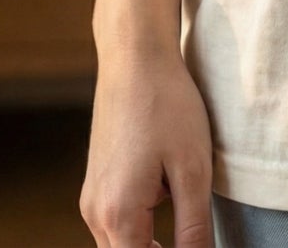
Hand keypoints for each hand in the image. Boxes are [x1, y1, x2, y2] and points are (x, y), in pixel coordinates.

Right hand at [80, 46, 214, 247]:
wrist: (135, 58)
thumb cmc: (167, 106)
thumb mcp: (193, 170)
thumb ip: (194, 228)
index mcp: (118, 216)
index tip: (194, 242)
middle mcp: (96, 213)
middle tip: (192, 233)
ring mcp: (92, 197)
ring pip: (121, 242)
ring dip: (150, 240)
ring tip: (180, 199)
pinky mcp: (97, 180)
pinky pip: (118, 219)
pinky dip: (142, 219)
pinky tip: (166, 184)